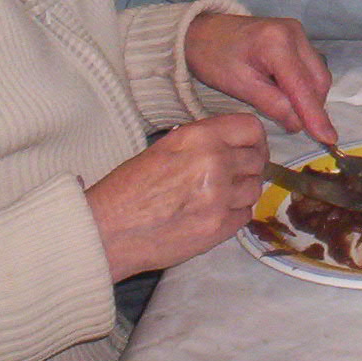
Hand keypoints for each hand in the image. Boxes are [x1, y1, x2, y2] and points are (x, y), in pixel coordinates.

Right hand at [86, 113, 268, 280]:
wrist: (104, 232)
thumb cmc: (127, 189)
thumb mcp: (164, 148)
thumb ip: (202, 142)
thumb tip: (231, 143)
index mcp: (200, 137)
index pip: (252, 128)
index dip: (254, 139)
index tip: (250, 148)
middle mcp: (215, 162)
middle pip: (257, 160)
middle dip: (248, 167)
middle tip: (232, 176)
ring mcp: (219, 197)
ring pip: (254, 189)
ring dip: (241, 193)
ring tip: (217, 197)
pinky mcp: (218, 227)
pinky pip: (245, 215)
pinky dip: (234, 215)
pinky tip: (212, 215)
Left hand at [182, 12, 335, 144]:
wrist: (203, 32)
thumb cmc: (214, 59)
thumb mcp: (239, 86)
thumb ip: (272, 104)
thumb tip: (298, 125)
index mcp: (277, 44)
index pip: (303, 86)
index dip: (316, 115)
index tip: (329, 138)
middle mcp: (295, 34)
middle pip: (318, 79)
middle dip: (313, 106)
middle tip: (297, 126)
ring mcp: (298, 32)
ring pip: (318, 73)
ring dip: (310, 96)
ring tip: (289, 110)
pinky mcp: (297, 36)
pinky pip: (311, 66)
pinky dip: (305, 85)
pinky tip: (288, 94)